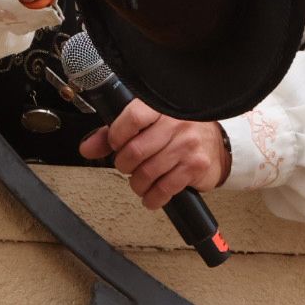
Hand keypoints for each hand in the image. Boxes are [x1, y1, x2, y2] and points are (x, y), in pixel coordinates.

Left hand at [78, 99, 228, 209]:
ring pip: (147, 173)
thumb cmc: (179, 131)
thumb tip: (88, 148)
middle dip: (124, 165)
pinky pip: (164, 189)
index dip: (116, 137)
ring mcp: (187, 144)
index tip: (115, 144)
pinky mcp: (195, 166)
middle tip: (128, 166)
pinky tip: (152, 195)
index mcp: (160, 106)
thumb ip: (116, 133)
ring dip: (137, 184)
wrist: (217, 144)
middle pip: (135, 151)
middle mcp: (176, 123)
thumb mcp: (148, 123)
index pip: (131, 119)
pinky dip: (153, 197)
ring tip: (140, 181)